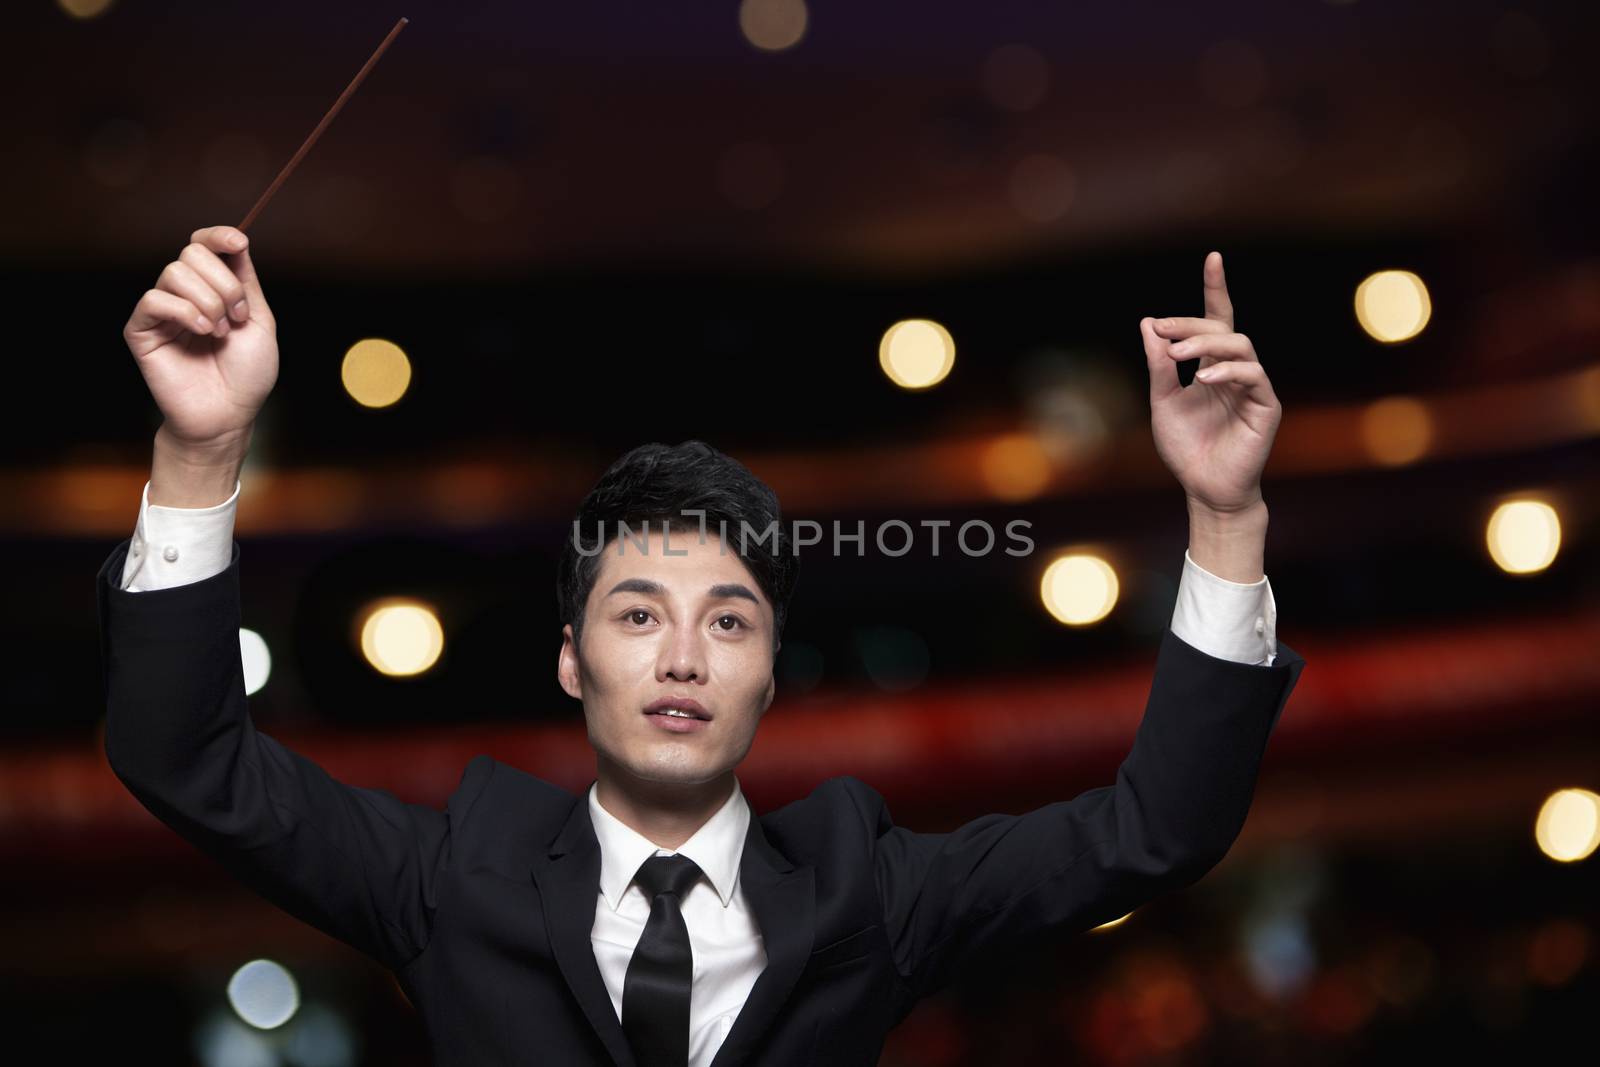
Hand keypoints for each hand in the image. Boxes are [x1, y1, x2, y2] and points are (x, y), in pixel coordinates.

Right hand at [123, 225, 277, 449]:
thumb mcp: (260, 321)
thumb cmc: (247, 375)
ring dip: (208, 301)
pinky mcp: (141, 330)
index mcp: (212, 289)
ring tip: (220, 332)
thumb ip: (246, 280)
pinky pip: (154, 299)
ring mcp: (161, 312)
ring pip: (173, 272)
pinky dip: (184, 311)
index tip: (237, 242)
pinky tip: (203, 332)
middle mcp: (184, 295)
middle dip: (224, 283)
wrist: (229, 414)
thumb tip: (236, 240)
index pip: (203, 245)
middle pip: (191, 253)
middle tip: (237, 317)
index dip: (217, 236)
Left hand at [1140, 251, 1280, 515]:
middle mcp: (1235, 371)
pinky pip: (1253, 375)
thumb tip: (1149, 324)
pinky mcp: (1266, 406)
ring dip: (1206, 343)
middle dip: (1191, 323)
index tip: (1213, 258)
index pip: (1217, 320)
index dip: (1216, 289)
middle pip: (1222, 329)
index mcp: (1211, 366)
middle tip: (1162, 329)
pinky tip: (1203, 378)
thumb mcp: (1162, 402)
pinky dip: (1227, 371)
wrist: (1204, 488)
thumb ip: (1158, 366)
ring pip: (1239, 346)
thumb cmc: (1186, 448)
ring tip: (1178, 353)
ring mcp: (1253, 387)